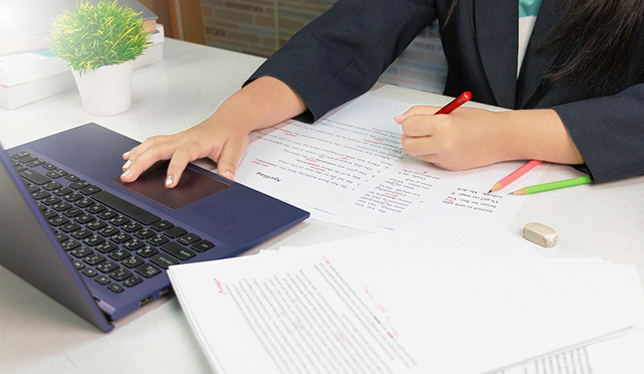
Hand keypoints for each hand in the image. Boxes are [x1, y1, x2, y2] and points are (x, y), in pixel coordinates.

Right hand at [120, 116, 248, 186]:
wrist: (230, 118)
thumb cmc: (231, 132)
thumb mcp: (235, 150)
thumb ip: (229, 165)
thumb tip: (228, 179)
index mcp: (197, 142)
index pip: (182, 155)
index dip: (174, 168)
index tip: (169, 183)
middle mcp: (183, 138)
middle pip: (158, 149)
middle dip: (141, 163)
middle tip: (129, 176)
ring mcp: (177, 137)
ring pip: (152, 145)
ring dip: (137, 156)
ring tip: (125, 169)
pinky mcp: (174, 138)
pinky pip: (153, 142)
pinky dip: (139, 149)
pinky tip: (129, 156)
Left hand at [394, 105, 582, 168]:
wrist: (502, 138)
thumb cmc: (479, 121)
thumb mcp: (450, 110)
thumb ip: (421, 112)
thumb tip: (400, 119)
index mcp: (443, 126)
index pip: (408, 127)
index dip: (409, 122)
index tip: (416, 120)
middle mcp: (443, 145)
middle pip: (407, 144)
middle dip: (408, 136)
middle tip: (420, 129)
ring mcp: (445, 159)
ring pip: (416, 153)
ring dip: (419, 144)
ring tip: (435, 136)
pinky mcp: (448, 167)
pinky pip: (429, 160)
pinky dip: (431, 152)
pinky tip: (445, 145)